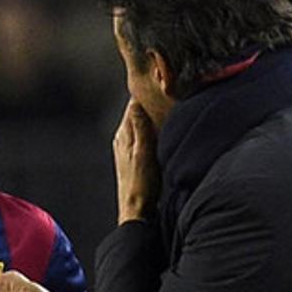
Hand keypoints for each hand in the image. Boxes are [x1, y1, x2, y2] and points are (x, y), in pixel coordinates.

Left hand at [112, 98, 160, 224]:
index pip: (133, 103)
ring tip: (168, 103)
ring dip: (153, 114)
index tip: (159, 79)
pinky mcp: (135, 156)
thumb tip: (137, 101)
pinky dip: (153, 128)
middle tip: (168, 88)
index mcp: (124, 134)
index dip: (146, 91)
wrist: (136, 212)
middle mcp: (123, 138)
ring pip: (141, 123)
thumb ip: (141, 127)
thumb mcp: (144, 153)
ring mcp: (128, 148)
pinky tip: (164, 128)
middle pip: (137, 111)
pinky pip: (144, 134)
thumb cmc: (141, 186)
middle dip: (150, 101)